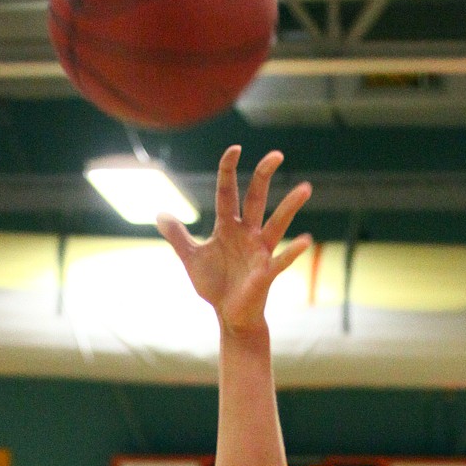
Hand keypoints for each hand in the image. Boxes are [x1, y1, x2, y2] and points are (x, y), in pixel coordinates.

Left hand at [157, 145, 311, 333]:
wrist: (229, 315)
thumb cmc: (215, 285)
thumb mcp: (192, 258)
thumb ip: (178, 236)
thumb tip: (160, 214)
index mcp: (228, 226)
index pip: (228, 192)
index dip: (229, 170)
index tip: (235, 149)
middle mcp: (247, 233)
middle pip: (256, 198)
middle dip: (264, 175)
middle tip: (277, 154)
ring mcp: (259, 251)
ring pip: (276, 224)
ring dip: (290, 207)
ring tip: (306, 188)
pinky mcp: (266, 272)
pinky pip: (282, 259)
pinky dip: (293, 250)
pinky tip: (305, 240)